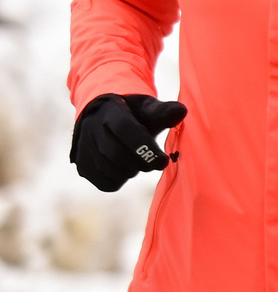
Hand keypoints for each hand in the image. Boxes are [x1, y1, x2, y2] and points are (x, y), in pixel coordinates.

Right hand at [69, 94, 186, 191]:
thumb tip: (181, 111)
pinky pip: (104, 183)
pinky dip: (121, 181)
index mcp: (110, 111)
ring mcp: (83, 148)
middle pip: (115, 153)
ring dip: (131, 171)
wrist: (104, 117)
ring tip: (139, 162)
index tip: (164, 161)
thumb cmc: (134, 114)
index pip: (124, 129)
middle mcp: (90, 128)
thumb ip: (164, 111)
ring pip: (109, 170)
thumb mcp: (148, 107)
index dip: (145, 148)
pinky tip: (127, 169)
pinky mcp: (82, 165)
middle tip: (157, 163)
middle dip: (141, 163)